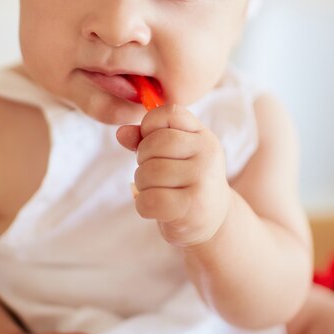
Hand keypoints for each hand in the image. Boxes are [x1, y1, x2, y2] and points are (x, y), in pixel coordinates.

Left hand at [117, 104, 229, 246]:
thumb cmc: (186, 182)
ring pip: (149, 173)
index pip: (168, 114)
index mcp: (203, 136)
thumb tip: (121, 133)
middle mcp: (207, 154)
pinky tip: (156, 208)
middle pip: (154, 144)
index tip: (152, 145)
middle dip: (143, 160)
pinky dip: (143, 205)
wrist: (212, 220)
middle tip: (153, 174)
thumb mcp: (172, 154)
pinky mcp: (192, 208)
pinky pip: (149, 200)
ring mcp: (202, 181)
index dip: (149, 127)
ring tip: (157, 191)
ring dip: (143, 185)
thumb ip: (145, 138)